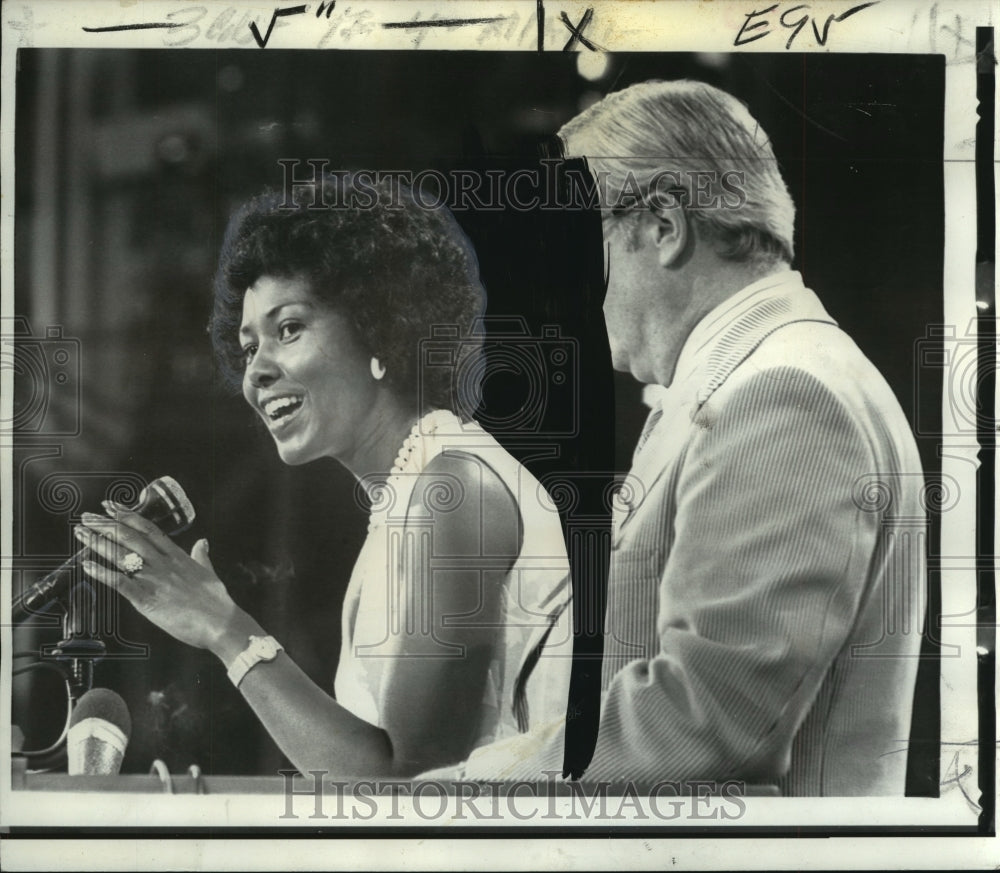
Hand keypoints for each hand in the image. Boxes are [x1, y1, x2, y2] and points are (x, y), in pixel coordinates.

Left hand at [75, 502, 239, 651]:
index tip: (112, 507)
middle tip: (88, 516)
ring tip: (81, 534)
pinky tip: (87, 565)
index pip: (149, 530)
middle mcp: (163, 564)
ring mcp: (155, 580)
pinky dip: (102, 574)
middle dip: (106, 525)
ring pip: (122, 556)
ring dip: (98, 543)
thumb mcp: (209, 572)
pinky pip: (120, 584)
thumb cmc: (217, 603)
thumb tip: (203, 542)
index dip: (128, 516)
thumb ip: (202, 556)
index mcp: (177, 556)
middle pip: (130, 538)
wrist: (221, 624)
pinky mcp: (147, 600)